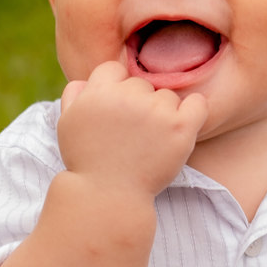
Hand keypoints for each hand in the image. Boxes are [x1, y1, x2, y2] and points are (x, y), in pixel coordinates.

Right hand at [57, 61, 207, 197]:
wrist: (108, 196)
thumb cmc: (87, 161)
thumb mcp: (68, 124)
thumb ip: (74, 95)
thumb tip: (87, 79)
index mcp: (98, 92)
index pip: (115, 70)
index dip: (115, 90)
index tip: (117, 113)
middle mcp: (128, 96)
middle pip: (143, 84)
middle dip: (139, 104)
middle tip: (133, 133)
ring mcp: (156, 111)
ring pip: (168, 96)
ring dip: (163, 113)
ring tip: (150, 141)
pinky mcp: (180, 127)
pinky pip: (198, 104)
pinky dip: (194, 111)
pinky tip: (183, 127)